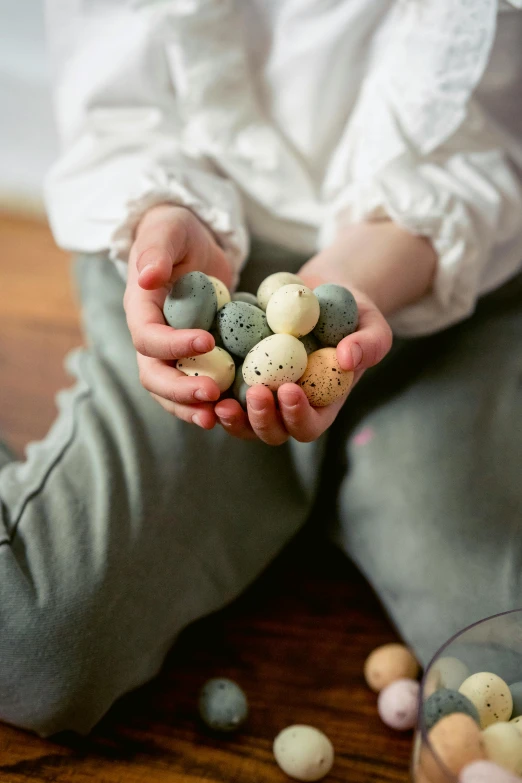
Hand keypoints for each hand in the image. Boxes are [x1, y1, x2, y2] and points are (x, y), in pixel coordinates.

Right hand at [124, 204, 231, 428]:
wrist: (191, 242)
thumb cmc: (177, 231)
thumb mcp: (169, 231)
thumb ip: (157, 251)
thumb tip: (147, 277)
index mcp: (140, 309)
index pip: (148, 337)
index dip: (172, 345)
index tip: (207, 342)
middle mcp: (150, 336)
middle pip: (153, 375)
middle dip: (180, 390)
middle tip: (212, 395)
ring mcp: (170, 351)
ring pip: (170, 391)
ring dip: (191, 407)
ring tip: (220, 417)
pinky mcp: (192, 358)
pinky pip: (194, 385)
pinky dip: (208, 402)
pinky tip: (232, 409)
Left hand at [214, 285, 391, 444]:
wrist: (319, 297)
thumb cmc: (352, 314)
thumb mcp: (372, 325)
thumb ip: (368, 344)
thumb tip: (348, 358)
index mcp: (321, 405)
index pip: (309, 425)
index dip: (298, 415)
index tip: (290, 388)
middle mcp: (288, 409)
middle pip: (273, 432)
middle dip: (262, 418)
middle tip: (257, 391)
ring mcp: (262, 398)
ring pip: (243, 423)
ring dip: (232, 418)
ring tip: (219, 401)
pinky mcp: (239, 379)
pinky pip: (222, 395)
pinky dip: (212, 394)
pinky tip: (202, 379)